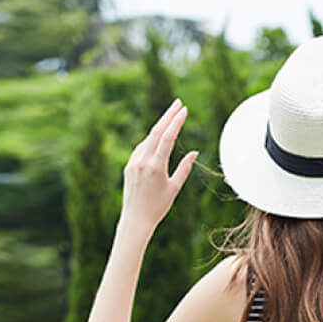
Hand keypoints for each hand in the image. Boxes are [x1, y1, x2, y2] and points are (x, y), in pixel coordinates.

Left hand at [120, 99, 197, 235]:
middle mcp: (143, 160)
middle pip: (156, 131)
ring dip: (160, 127)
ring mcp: (134, 161)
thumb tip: (194, 152)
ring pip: (148, 138)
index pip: (167, 137)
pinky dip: (151, 141)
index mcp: (156, 166)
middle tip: (178, 103)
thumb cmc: (158, 206)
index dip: (176, 122)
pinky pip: (141, 148)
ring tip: (170, 118)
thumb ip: (184, 168)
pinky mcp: (129, 165)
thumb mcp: (174, 188)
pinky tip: (157, 138)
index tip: (184, 110)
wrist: (136, 218)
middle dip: (168, 115)